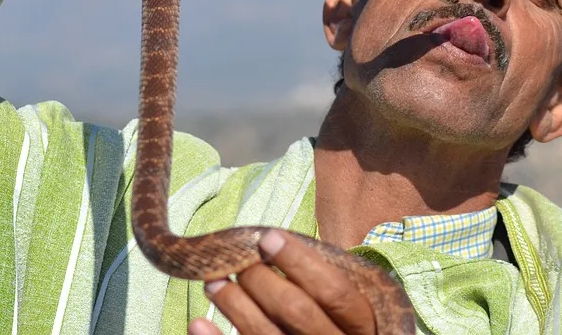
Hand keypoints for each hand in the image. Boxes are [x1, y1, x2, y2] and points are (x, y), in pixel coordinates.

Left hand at [188, 230, 377, 334]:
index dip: (299, 261)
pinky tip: (198, 323)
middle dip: (261, 280)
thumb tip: (273, 243)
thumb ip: (326, 281)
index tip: (267, 237)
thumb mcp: (351, 305)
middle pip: (296, 312)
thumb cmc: (340, 324)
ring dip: (234, 304)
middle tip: (239, 261)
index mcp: (364, 324)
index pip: (333, 291)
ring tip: (213, 282)